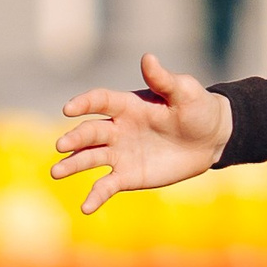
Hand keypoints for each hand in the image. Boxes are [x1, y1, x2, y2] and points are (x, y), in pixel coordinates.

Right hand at [51, 53, 231, 213]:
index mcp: (128, 105)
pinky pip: (106, 185)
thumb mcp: (185, 93)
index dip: (84, 103)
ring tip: (55, 172)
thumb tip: (147, 58)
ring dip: (72, 164)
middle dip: (75, 138)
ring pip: (89, 158)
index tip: (68, 109)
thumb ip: (164, 80)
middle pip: (90, 132)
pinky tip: (85, 208)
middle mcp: (117, 128)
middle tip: (61, 146)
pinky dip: (95, 196)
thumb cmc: (198, 109)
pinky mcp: (127, 175)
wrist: (210, 140)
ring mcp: (120, 153)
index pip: (100, 101)